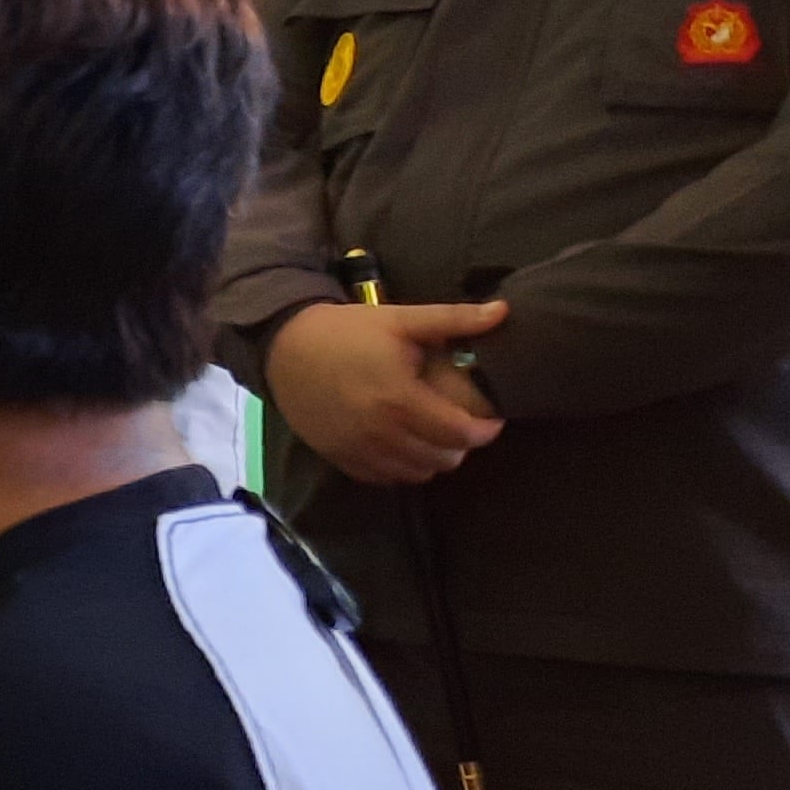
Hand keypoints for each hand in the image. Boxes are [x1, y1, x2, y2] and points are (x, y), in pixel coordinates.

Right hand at [263, 299, 508, 485]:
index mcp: (401, 400)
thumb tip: (504, 312)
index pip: (461, 433)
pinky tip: (403, 444)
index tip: (491, 418)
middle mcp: (381, 433)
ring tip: (434, 435)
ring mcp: (359, 450)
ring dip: (433, 457)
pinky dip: (403, 466)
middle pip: (443, 459)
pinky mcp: (341, 458)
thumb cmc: (346, 332)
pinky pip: (385, 477)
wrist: (285, 348)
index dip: (485, 430)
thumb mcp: (400, 319)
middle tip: (461, 423)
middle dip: (461, 444)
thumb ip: (454, 319)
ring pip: (416, 473)